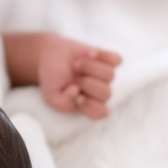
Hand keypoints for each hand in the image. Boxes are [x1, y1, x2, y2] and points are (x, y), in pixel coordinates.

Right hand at [2, 32, 121, 119]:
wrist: (50, 54)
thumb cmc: (53, 77)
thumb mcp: (51, 95)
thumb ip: (63, 103)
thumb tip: (77, 93)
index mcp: (87, 104)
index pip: (101, 113)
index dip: (90, 104)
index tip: (75, 92)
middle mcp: (98, 92)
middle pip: (107, 94)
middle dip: (88, 83)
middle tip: (75, 77)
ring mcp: (104, 76)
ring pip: (110, 75)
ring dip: (91, 67)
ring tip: (77, 64)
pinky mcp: (107, 60)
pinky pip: (117, 60)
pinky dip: (104, 55)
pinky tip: (90, 53)